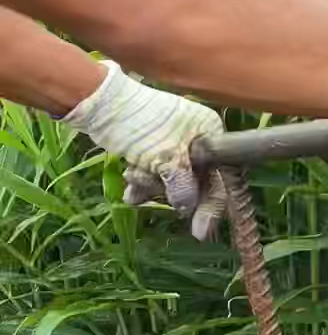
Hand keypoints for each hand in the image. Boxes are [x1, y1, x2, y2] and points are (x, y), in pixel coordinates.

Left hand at [62, 61, 225, 240]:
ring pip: (174, 180)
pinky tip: (129, 187)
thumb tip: (188, 210)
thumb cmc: (139, 124)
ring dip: (152, 186)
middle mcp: (200, 137)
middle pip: (197, 181)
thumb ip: (183, 188)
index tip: (200, 233)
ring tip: (132, 177)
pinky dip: (145, 182)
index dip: (211, 206)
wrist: (98, 101)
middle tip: (146, 189)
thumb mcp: (165, 158)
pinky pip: (159, 174)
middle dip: (170, 192)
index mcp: (211, 133)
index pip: (221, 177)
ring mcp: (178, 142)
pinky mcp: (157, 146)